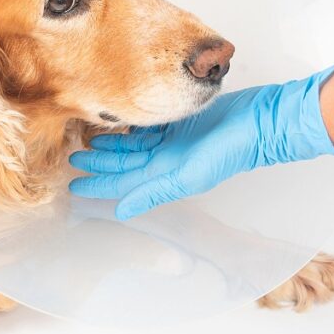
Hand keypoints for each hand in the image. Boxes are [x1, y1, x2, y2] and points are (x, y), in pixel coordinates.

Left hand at [69, 62, 333, 219]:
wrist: (261, 120)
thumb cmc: (229, 150)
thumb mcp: (187, 176)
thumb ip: (153, 193)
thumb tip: (121, 212)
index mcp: (165, 175)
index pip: (123, 183)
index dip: (97, 185)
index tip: (73, 186)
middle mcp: (166, 160)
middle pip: (124, 163)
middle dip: (98, 163)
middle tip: (72, 158)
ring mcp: (172, 140)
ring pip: (133, 144)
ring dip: (111, 145)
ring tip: (87, 141)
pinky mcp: (179, 120)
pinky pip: (148, 125)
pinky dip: (131, 126)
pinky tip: (116, 122)